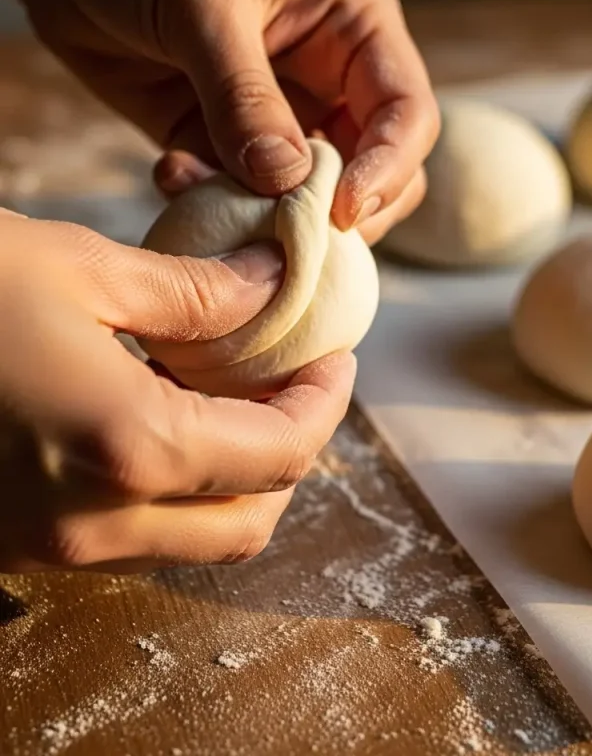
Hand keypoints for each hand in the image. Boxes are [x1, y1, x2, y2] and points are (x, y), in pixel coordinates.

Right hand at [0, 210, 354, 571]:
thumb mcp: (80, 268)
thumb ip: (194, 291)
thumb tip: (271, 281)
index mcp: (129, 448)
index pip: (280, 455)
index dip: (326, 405)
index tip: (336, 358)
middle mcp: (93, 524)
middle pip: (245, 525)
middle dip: (289, 456)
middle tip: (295, 384)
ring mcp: (50, 548)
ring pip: (187, 541)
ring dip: (230, 482)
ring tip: (233, 397)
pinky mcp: (17, 544)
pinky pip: (127, 537)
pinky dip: (168, 491)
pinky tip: (158, 419)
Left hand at [12, 0, 438, 244]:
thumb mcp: (204, 5)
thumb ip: (245, 97)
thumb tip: (287, 181)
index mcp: (354, 25)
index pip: (406, 113)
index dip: (388, 168)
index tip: (341, 211)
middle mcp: (329, 75)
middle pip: (376, 168)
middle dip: (338, 208)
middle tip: (289, 233)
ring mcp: (279, 113)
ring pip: (309, 195)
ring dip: (266, 213)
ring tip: (206, 190)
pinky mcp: (224, 141)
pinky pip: (243, 197)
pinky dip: (215, 206)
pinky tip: (170, 173)